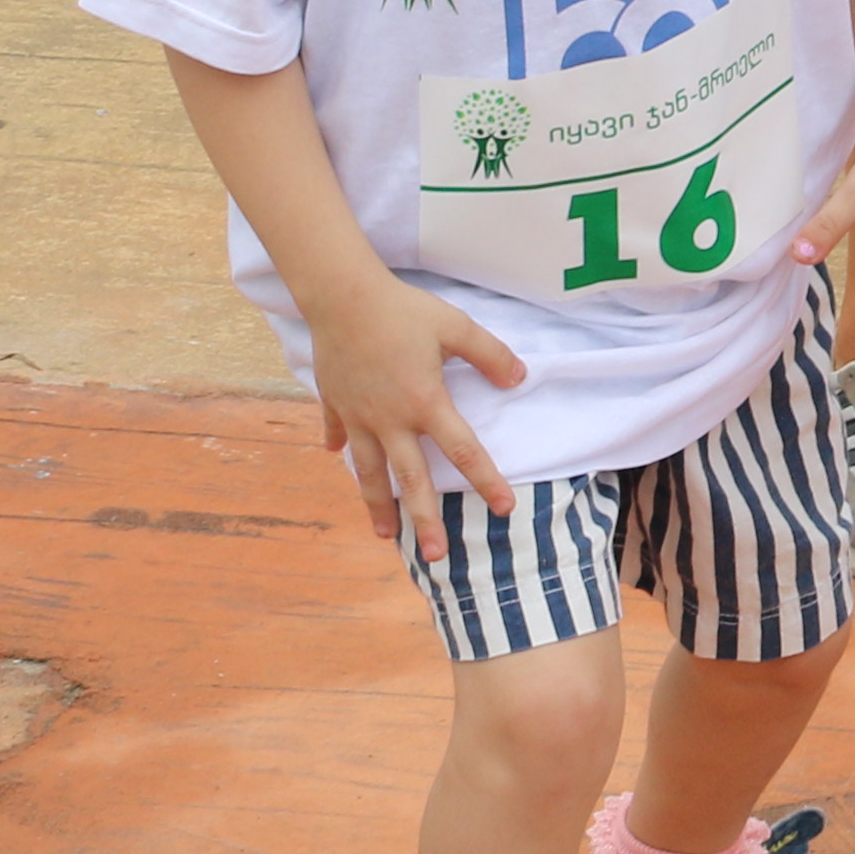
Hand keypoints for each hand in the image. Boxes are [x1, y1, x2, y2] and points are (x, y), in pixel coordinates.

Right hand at [298, 265, 526, 535]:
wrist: (341, 297)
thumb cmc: (403, 310)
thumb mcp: (456, 327)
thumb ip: (490, 355)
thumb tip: (519, 380)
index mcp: (425, 404)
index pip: (464, 451)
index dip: (486, 481)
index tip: (503, 509)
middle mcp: (390, 421)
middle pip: (411, 480)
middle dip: (425, 521)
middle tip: (436, 557)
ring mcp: (358, 417)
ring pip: (369, 472)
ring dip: (378, 505)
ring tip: (386, 535)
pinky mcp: (335, 404)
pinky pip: (339, 433)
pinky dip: (341, 447)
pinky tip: (338, 457)